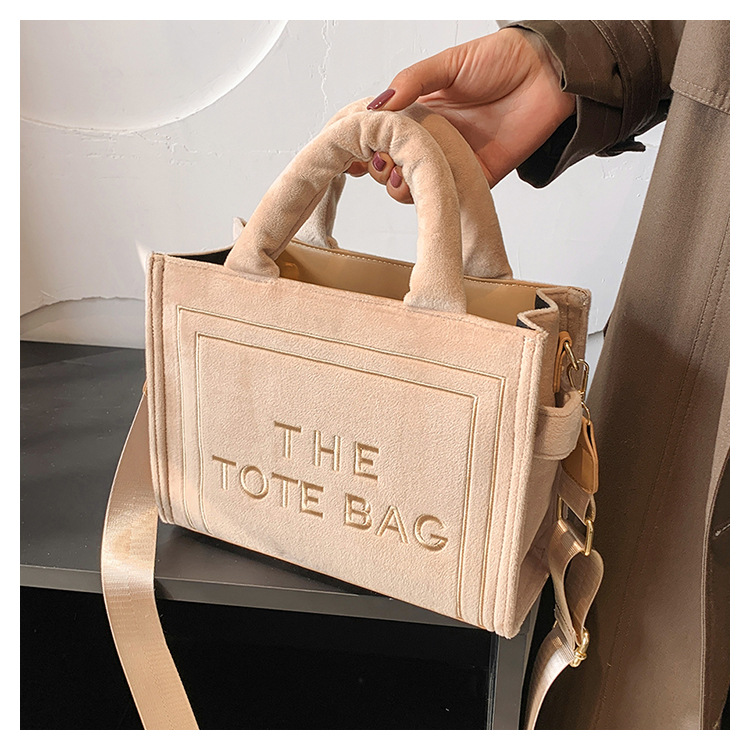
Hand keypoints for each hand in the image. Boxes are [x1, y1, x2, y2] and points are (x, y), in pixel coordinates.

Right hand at [348, 28, 574, 202]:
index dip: (363, 143)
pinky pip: (447, 198)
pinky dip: (432, 198)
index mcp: (420, 112)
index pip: (382, 134)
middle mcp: (432, 140)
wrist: (549, 74)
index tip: (352, 148)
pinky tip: (427, 185)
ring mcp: (451, 161)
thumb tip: (376, 106)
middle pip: (391, 165)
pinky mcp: (475, 178)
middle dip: (379, 167)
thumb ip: (412, 82)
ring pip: (413, 187)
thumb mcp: (448, 63)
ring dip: (400, 186)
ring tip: (402, 174)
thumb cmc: (502, 60)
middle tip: (384, 159)